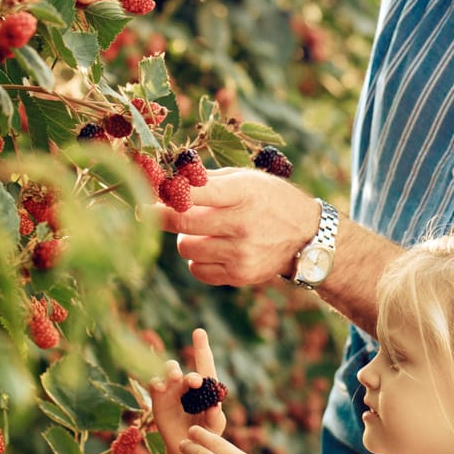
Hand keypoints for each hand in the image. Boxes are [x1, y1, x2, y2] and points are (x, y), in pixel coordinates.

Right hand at [145, 328, 227, 453]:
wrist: (187, 452)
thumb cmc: (205, 436)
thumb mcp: (214, 427)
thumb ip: (215, 417)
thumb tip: (215, 405)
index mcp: (205, 389)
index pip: (205, 365)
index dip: (201, 348)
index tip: (199, 332)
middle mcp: (187, 386)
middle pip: (186, 371)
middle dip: (190, 374)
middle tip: (195, 382)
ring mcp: (171, 392)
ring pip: (169, 372)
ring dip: (172, 371)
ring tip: (176, 377)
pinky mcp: (158, 400)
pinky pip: (155, 385)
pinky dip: (156, 382)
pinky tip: (160, 386)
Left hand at [159, 168, 319, 286]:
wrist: (307, 236)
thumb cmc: (270, 200)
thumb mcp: (248, 179)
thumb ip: (209, 179)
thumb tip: (169, 179)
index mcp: (243, 193)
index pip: (193, 193)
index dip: (165, 194)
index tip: (146, 195)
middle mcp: (242, 224)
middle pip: (182, 223)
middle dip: (162, 216)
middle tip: (152, 212)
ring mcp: (241, 253)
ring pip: (186, 248)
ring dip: (186, 238)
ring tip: (204, 231)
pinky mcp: (240, 275)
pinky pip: (198, 270)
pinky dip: (198, 260)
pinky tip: (213, 249)